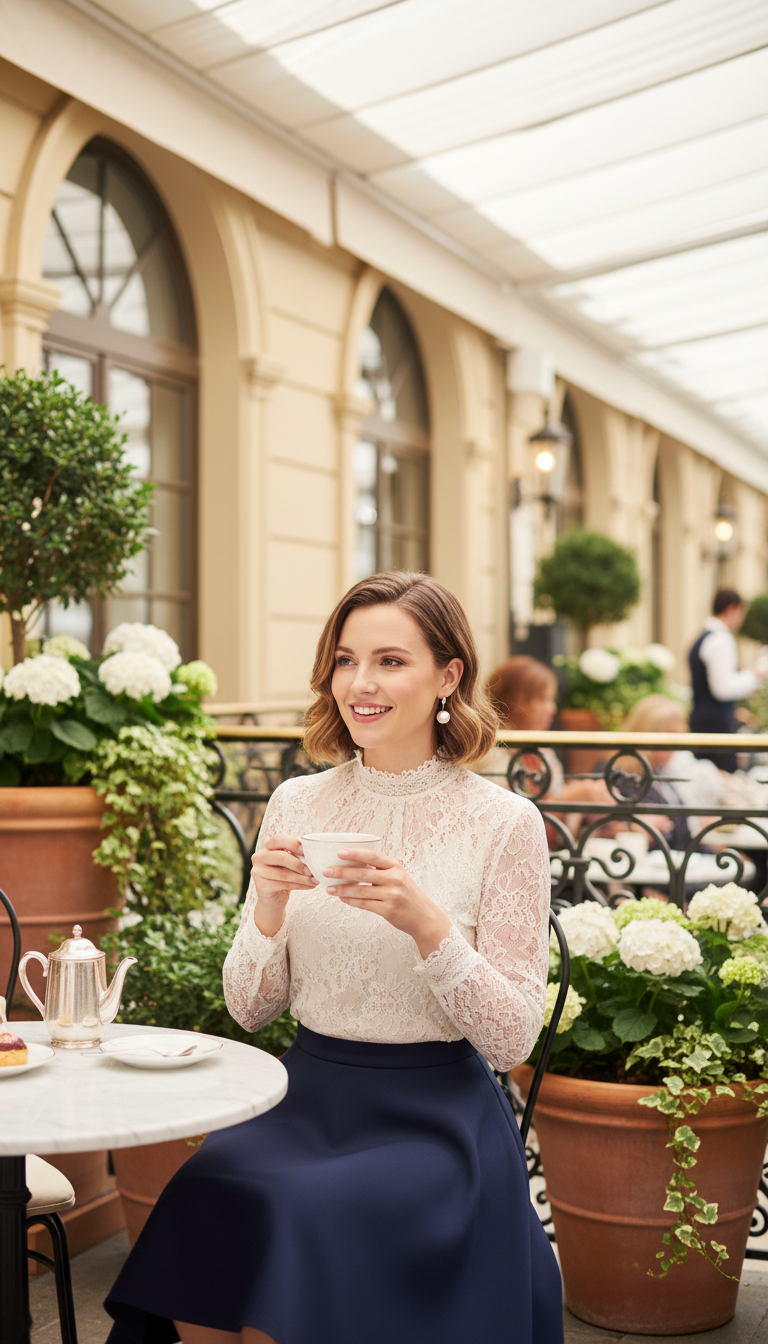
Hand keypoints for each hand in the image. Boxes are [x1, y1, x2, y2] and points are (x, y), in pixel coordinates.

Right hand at [251, 835, 316, 936]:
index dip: (293, 843)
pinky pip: (283, 885)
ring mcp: (257, 872)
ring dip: (302, 877)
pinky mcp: (261, 886)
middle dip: (298, 863)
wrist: (273, 899)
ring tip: (315, 880)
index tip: (306, 850)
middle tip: (312, 870)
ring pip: (283, 873)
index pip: (278, 839)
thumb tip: (314, 847)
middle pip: (280, 856)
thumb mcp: (290, 862)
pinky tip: (310, 886)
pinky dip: (300, 885)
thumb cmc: (285, 875)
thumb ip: (297, 854)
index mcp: (267, 846)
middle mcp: (258, 857)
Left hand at [324, 849, 451, 958]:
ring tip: (329, 888)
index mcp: (395, 866)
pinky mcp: (387, 910)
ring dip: (342, 889)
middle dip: (342, 872)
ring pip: (361, 890)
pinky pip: (364, 904)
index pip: (373, 856)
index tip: (339, 852)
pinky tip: (342, 898)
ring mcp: (392, 895)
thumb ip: (379, 870)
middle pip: (363, 873)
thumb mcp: (398, 876)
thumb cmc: (406, 894)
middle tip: (326, 871)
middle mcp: (395, 879)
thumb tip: (351, 864)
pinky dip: (351, 901)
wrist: (422, 916)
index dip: (355, 853)